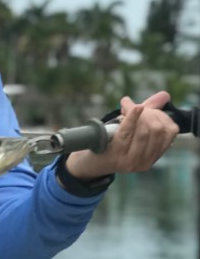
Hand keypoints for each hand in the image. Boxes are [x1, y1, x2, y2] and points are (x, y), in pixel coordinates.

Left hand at [64, 91, 178, 177]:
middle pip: (158, 129)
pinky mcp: (117, 156)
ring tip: (127, 108)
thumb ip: (149, 112)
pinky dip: (131, 117)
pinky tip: (134, 107)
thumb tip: (165, 95)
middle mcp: (147, 161)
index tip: (148, 109)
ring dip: (137, 114)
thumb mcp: (132, 129)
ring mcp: (132, 161)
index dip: (161, 115)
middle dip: (148, 113)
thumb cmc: (111, 142)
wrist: (88, 163)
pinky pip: (127, 132)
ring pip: (145, 130)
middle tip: (135, 108)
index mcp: (155, 155)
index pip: (170, 131)